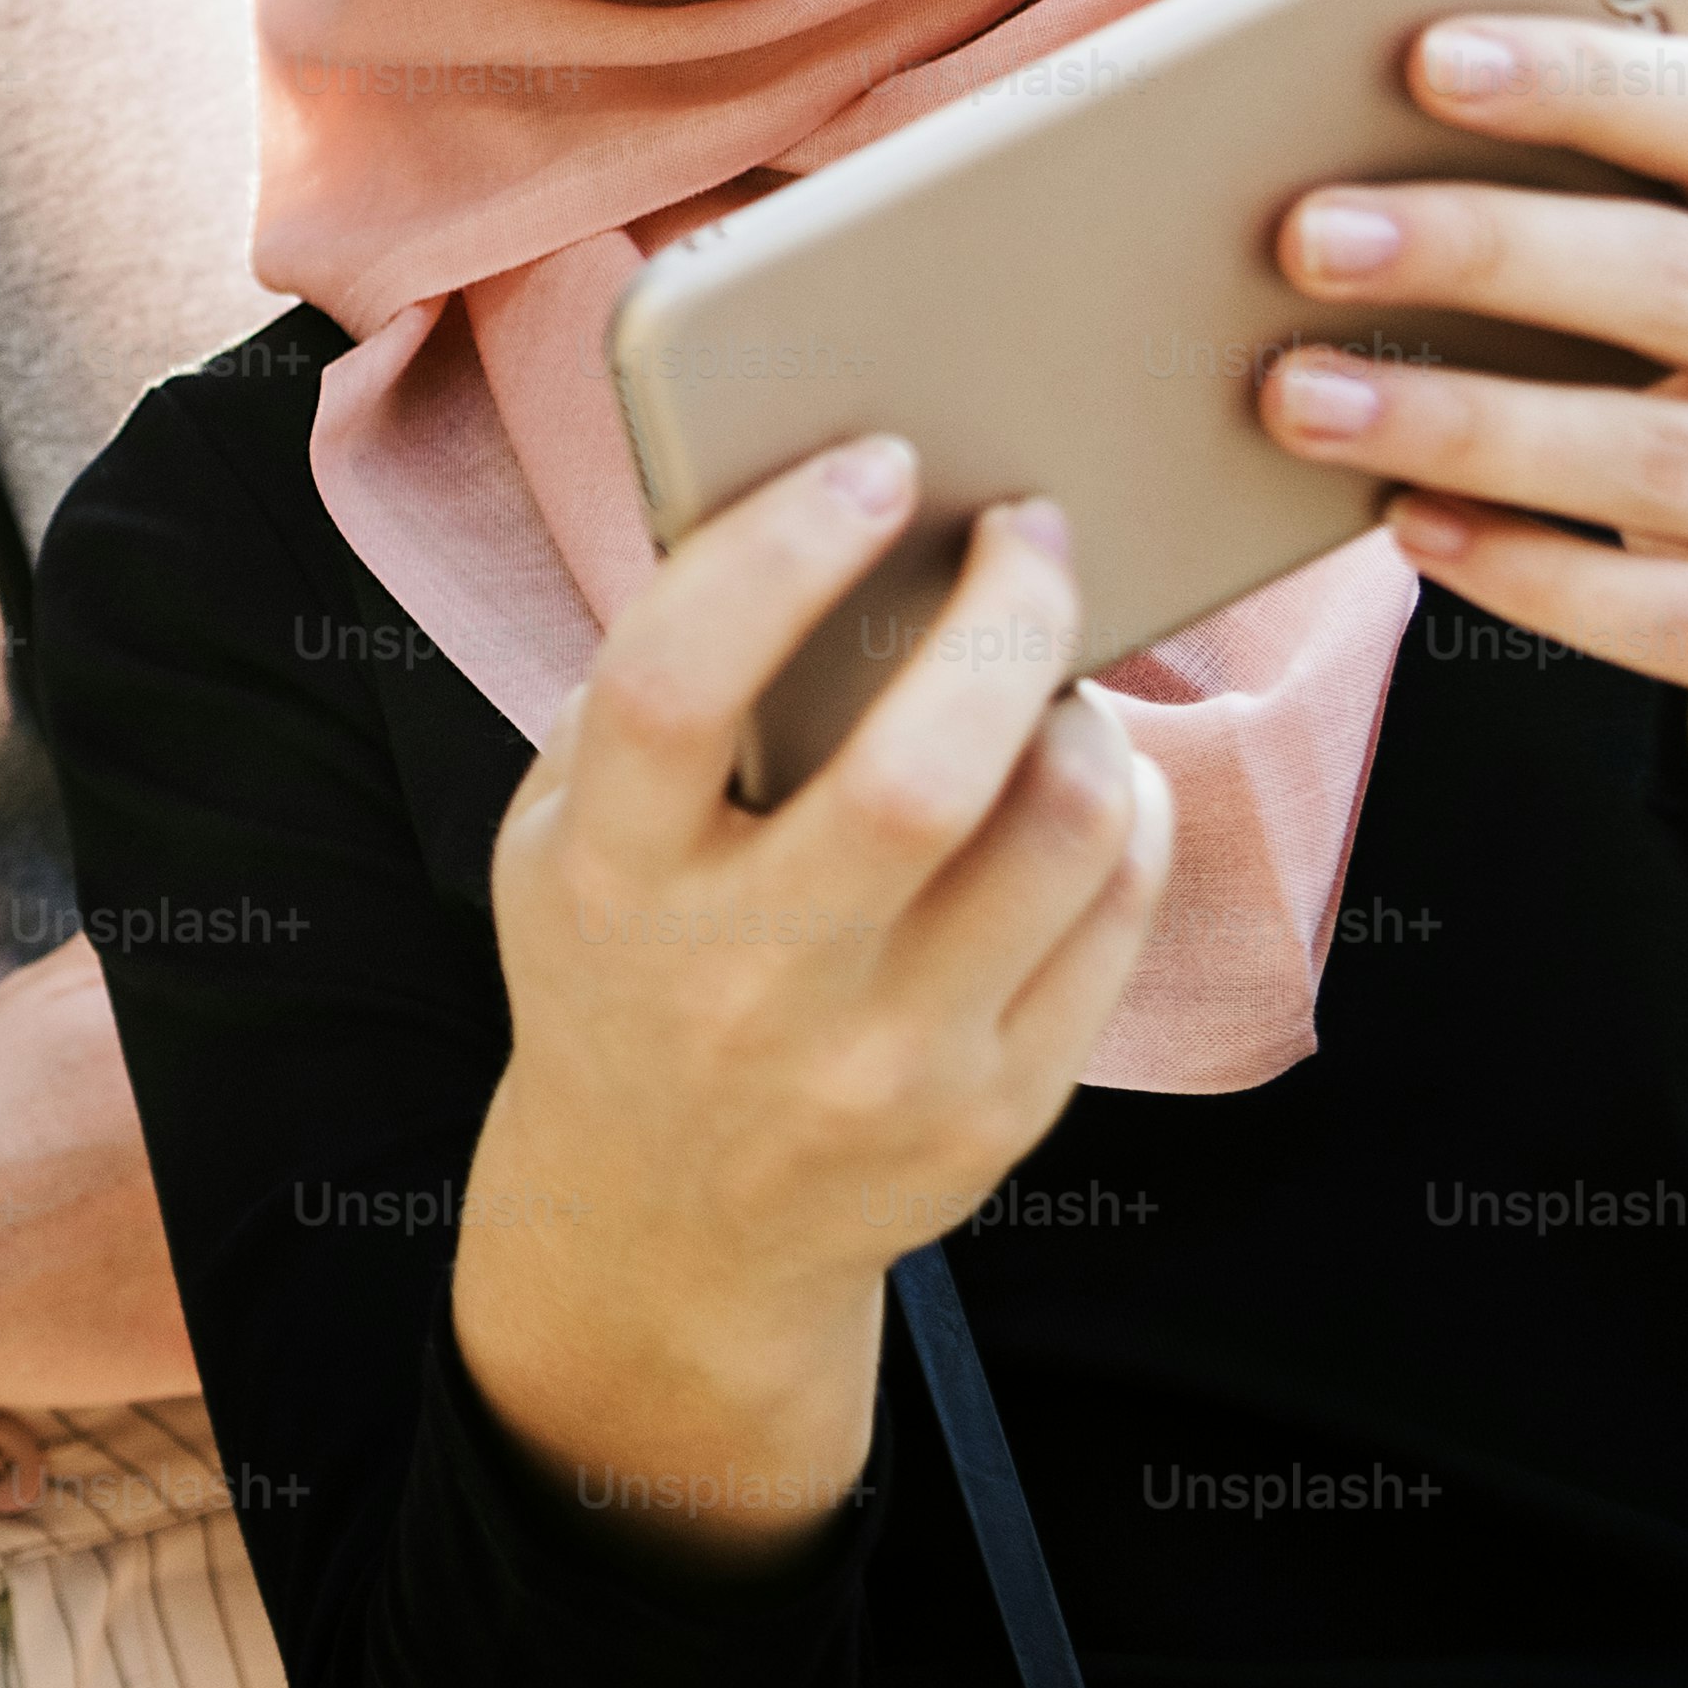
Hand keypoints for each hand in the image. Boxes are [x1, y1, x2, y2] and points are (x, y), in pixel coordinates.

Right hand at [453, 454, 1170, 1567]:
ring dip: (1080, 703)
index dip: (779, 555)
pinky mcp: (997, 1109)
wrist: (666, 1219)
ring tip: (1054, 655)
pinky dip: (1120, 801)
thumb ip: (649, 696)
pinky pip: (1113, 910)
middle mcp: (745, 978)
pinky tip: (1080, 760)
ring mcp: (884, 1057)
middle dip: (1004, 613)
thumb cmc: (622, 964)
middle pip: (918, 774)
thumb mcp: (567, 836)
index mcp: (611, 879)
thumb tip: (809, 513)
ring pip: (1054, 831)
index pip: (676, 688)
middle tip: (1029, 527)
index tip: (871, 468)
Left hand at [1259, 0, 1687, 879]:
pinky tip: (1408, 528)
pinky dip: (1530, 572)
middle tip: (1297, 235)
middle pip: (1684, 280)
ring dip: (1462, 421)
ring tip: (1295, 395)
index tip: (1418, 54)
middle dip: (1480, 249)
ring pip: (1666, 458)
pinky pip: (1677, 619)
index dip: (1585, 79)